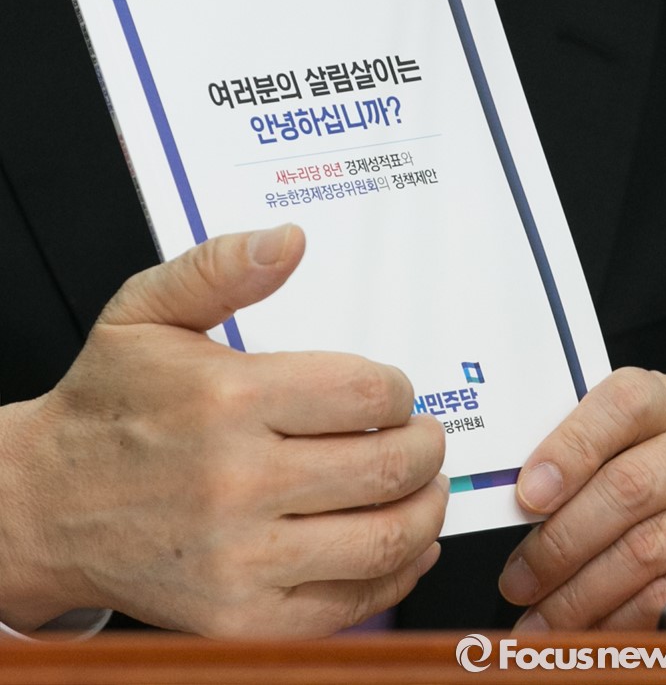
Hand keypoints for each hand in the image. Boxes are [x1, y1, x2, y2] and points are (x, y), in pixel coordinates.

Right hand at [0, 224, 446, 636]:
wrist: (48, 506)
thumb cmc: (107, 404)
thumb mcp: (145, 312)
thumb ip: (220, 267)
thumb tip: (290, 240)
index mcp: (227, 399)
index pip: (366, 393)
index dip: (398, 389)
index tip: (392, 392)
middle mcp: (236, 484)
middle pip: (388, 466)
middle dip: (424, 446)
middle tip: (423, 436)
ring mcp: (240, 560)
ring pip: (384, 538)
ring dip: (426, 507)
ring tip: (425, 485)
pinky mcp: (241, 616)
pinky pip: (351, 602)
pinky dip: (397, 571)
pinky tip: (403, 541)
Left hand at [498, 367, 665, 629]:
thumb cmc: (629, 452)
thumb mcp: (606, 430)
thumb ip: (570, 450)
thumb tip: (513, 497)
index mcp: (661, 400)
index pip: (621, 408)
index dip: (571, 451)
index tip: (528, 496)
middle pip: (628, 489)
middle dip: (561, 543)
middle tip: (515, 580)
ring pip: (647, 550)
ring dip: (582, 593)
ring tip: (537, 618)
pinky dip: (621, 618)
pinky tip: (584, 629)